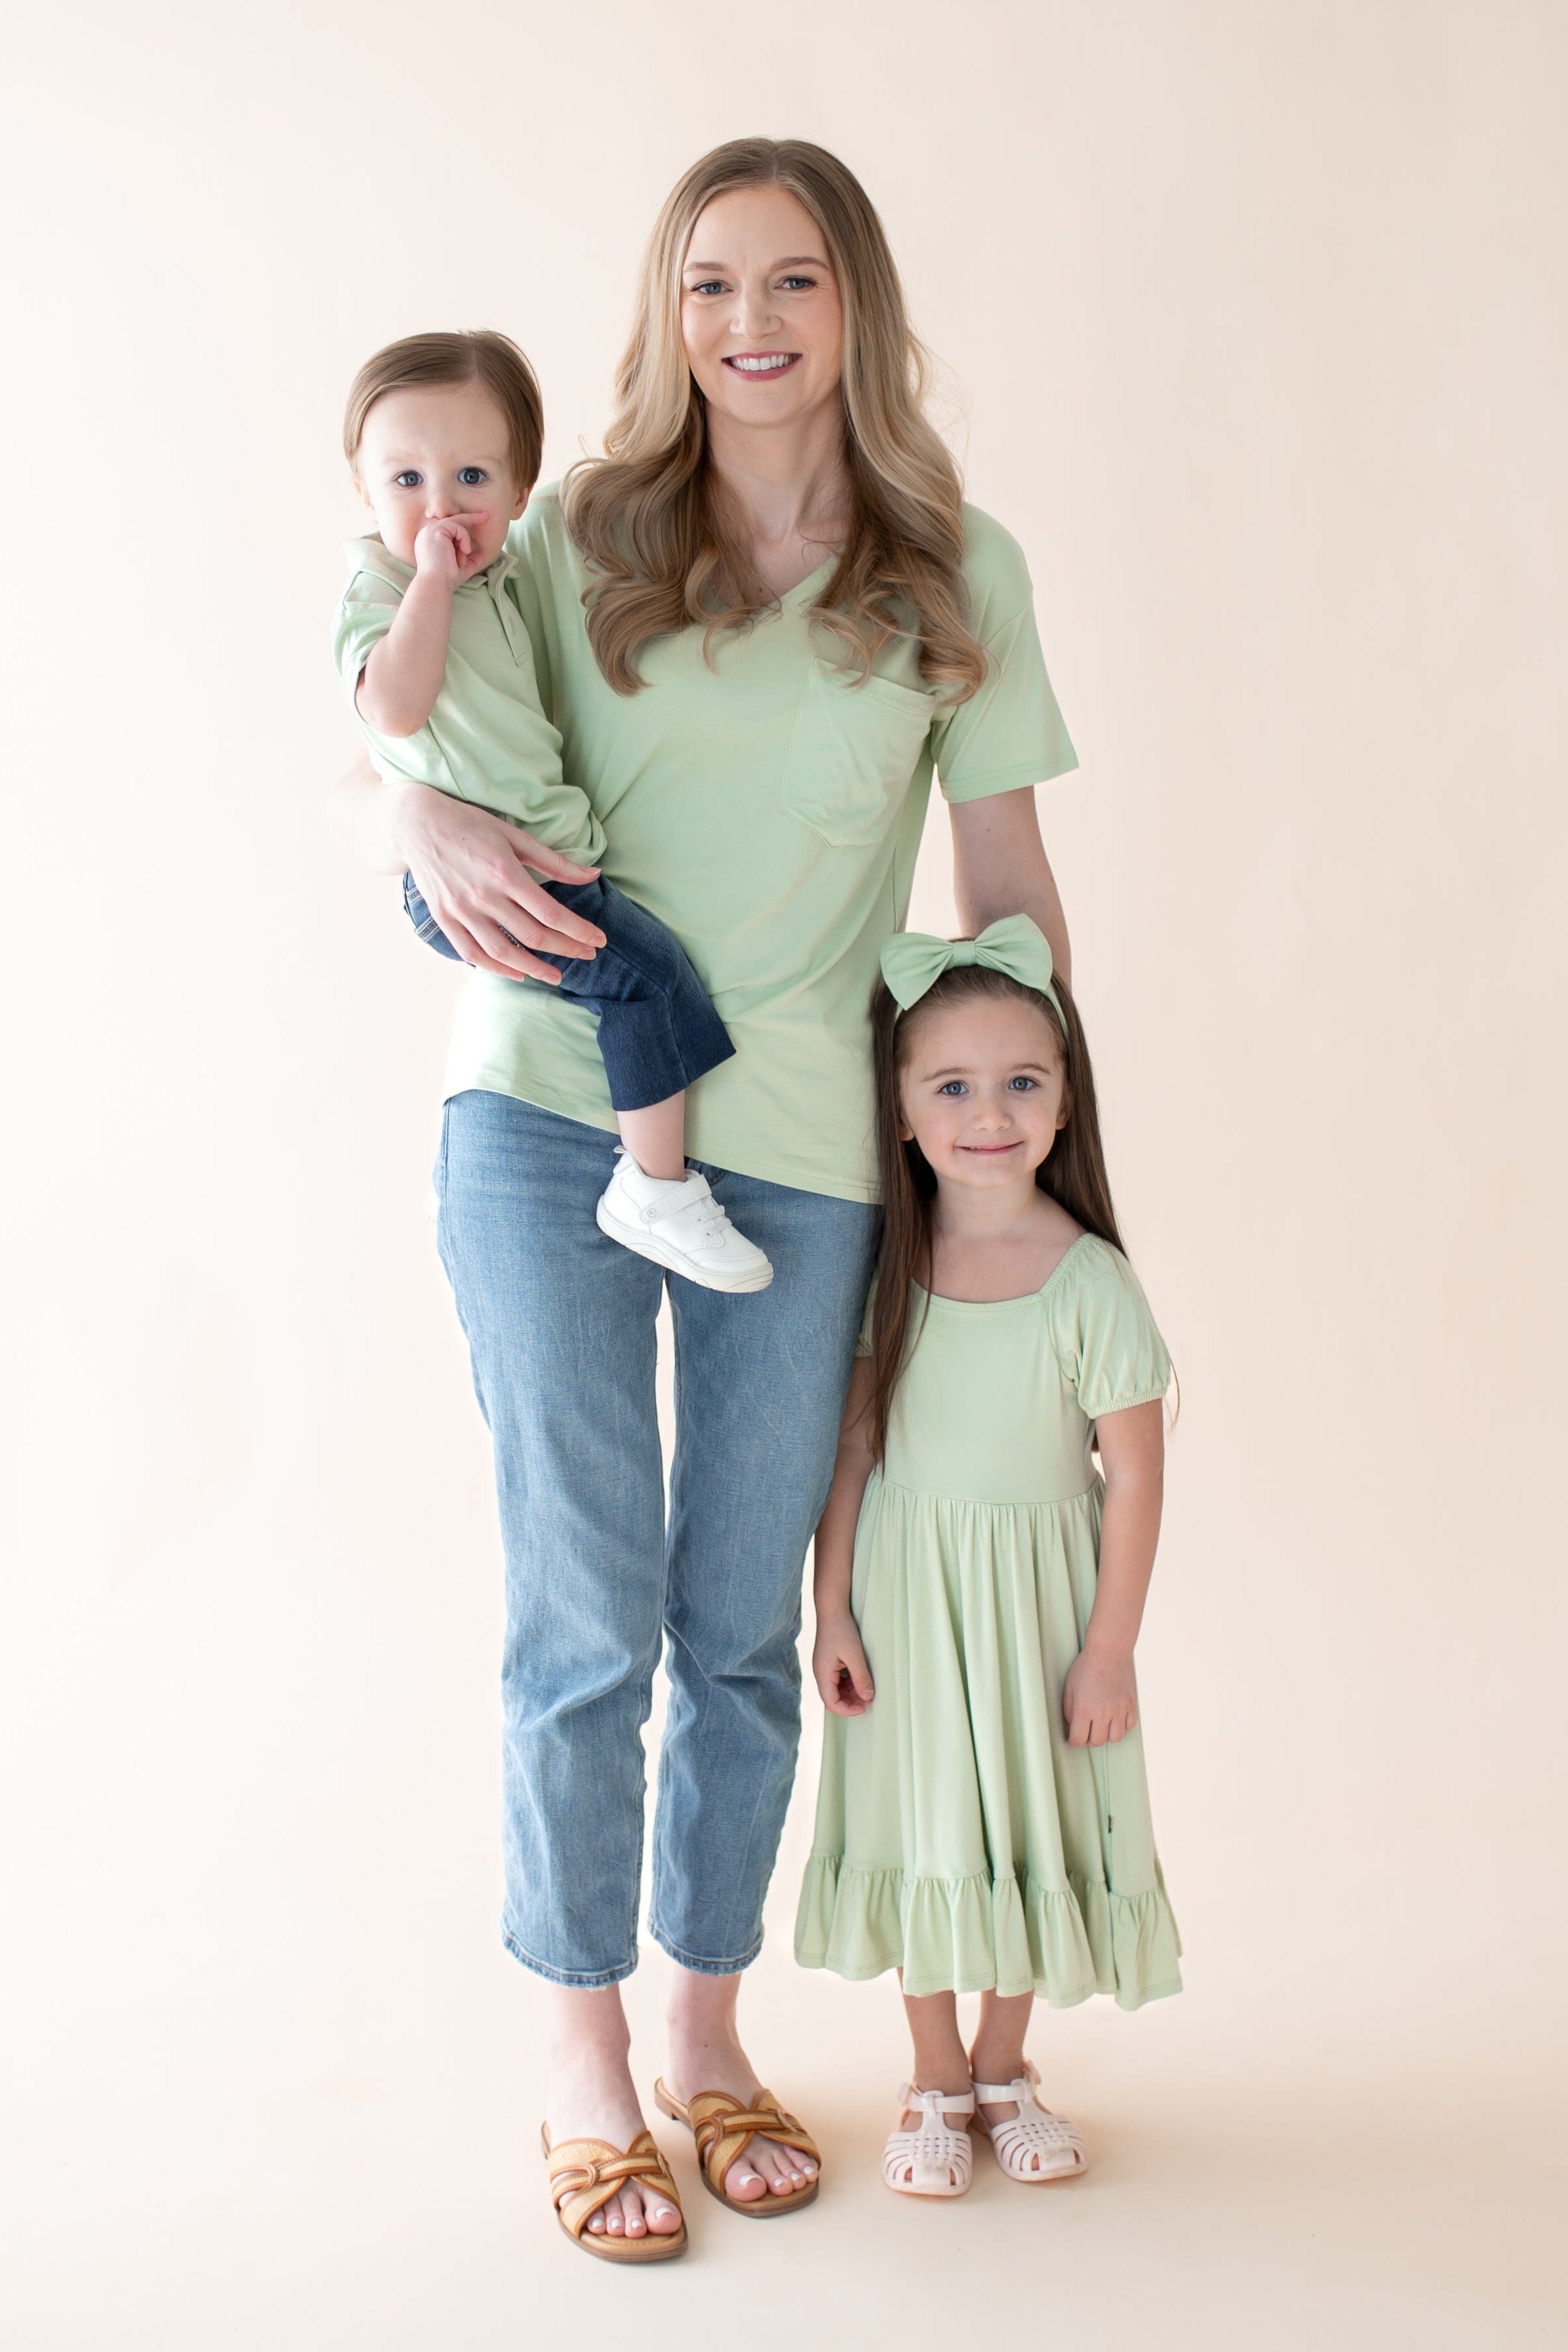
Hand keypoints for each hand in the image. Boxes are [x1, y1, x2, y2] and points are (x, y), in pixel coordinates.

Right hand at [392, 783, 604, 982]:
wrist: (417, 824)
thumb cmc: (471, 825)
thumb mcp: (515, 836)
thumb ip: (555, 861)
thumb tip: (593, 875)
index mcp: (505, 872)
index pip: (551, 913)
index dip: (578, 931)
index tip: (597, 940)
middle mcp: (483, 896)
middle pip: (533, 936)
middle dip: (566, 949)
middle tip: (587, 956)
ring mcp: (461, 911)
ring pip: (504, 953)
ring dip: (534, 968)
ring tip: (557, 976)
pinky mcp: (444, 919)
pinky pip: (472, 954)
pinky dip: (495, 969)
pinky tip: (517, 973)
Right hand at [412, 513, 487, 580]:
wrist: (436, 583)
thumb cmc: (446, 579)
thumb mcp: (461, 568)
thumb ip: (470, 560)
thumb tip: (481, 555)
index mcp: (430, 541)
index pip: (448, 529)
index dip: (462, 527)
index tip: (479, 521)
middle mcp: (427, 533)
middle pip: (452, 521)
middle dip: (471, 518)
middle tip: (486, 515)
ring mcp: (430, 530)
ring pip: (456, 525)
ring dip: (465, 541)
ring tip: (462, 558)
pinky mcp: (435, 530)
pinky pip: (457, 527)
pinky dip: (464, 539)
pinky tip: (463, 552)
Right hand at [813, 1611, 873, 1716]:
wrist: (832, 1609)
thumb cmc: (841, 1629)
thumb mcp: (855, 1655)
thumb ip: (861, 1678)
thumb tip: (868, 1697)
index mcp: (822, 1674)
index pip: (831, 1703)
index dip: (848, 1710)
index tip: (864, 1707)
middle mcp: (820, 1673)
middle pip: (833, 1698)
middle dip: (851, 1701)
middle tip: (869, 1698)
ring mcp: (824, 1667)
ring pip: (836, 1689)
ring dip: (851, 1692)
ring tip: (866, 1689)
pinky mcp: (829, 1662)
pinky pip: (838, 1680)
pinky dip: (849, 1683)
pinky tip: (860, 1678)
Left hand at [1062, 1645, 1137, 1746]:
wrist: (1109, 1652)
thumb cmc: (1086, 1667)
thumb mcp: (1069, 1688)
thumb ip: (1069, 1710)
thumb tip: (1071, 1726)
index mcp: (1085, 1710)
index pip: (1079, 1740)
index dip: (1073, 1742)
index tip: (1073, 1739)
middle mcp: (1103, 1713)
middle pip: (1097, 1742)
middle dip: (1089, 1739)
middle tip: (1086, 1731)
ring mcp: (1119, 1710)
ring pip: (1115, 1738)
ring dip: (1107, 1735)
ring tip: (1101, 1726)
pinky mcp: (1131, 1704)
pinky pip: (1129, 1725)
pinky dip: (1122, 1726)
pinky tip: (1115, 1718)